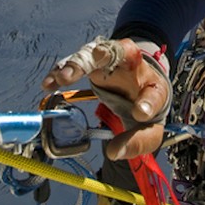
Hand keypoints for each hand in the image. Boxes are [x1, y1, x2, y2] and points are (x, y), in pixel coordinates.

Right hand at [42, 37, 169, 160]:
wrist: (141, 84)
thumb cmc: (146, 108)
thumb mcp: (149, 129)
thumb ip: (137, 142)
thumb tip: (115, 152)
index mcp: (153, 87)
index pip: (154, 94)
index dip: (147, 104)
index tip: (140, 113)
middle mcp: (134, 67)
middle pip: (125, 52)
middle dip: (110, 53)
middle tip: (98, 57)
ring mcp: (112, 60)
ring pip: (96, 52)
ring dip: (79, 62)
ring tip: (63, 78)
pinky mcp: (94, 62)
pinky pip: (77, 61)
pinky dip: (62, 69)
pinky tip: (49, 83)